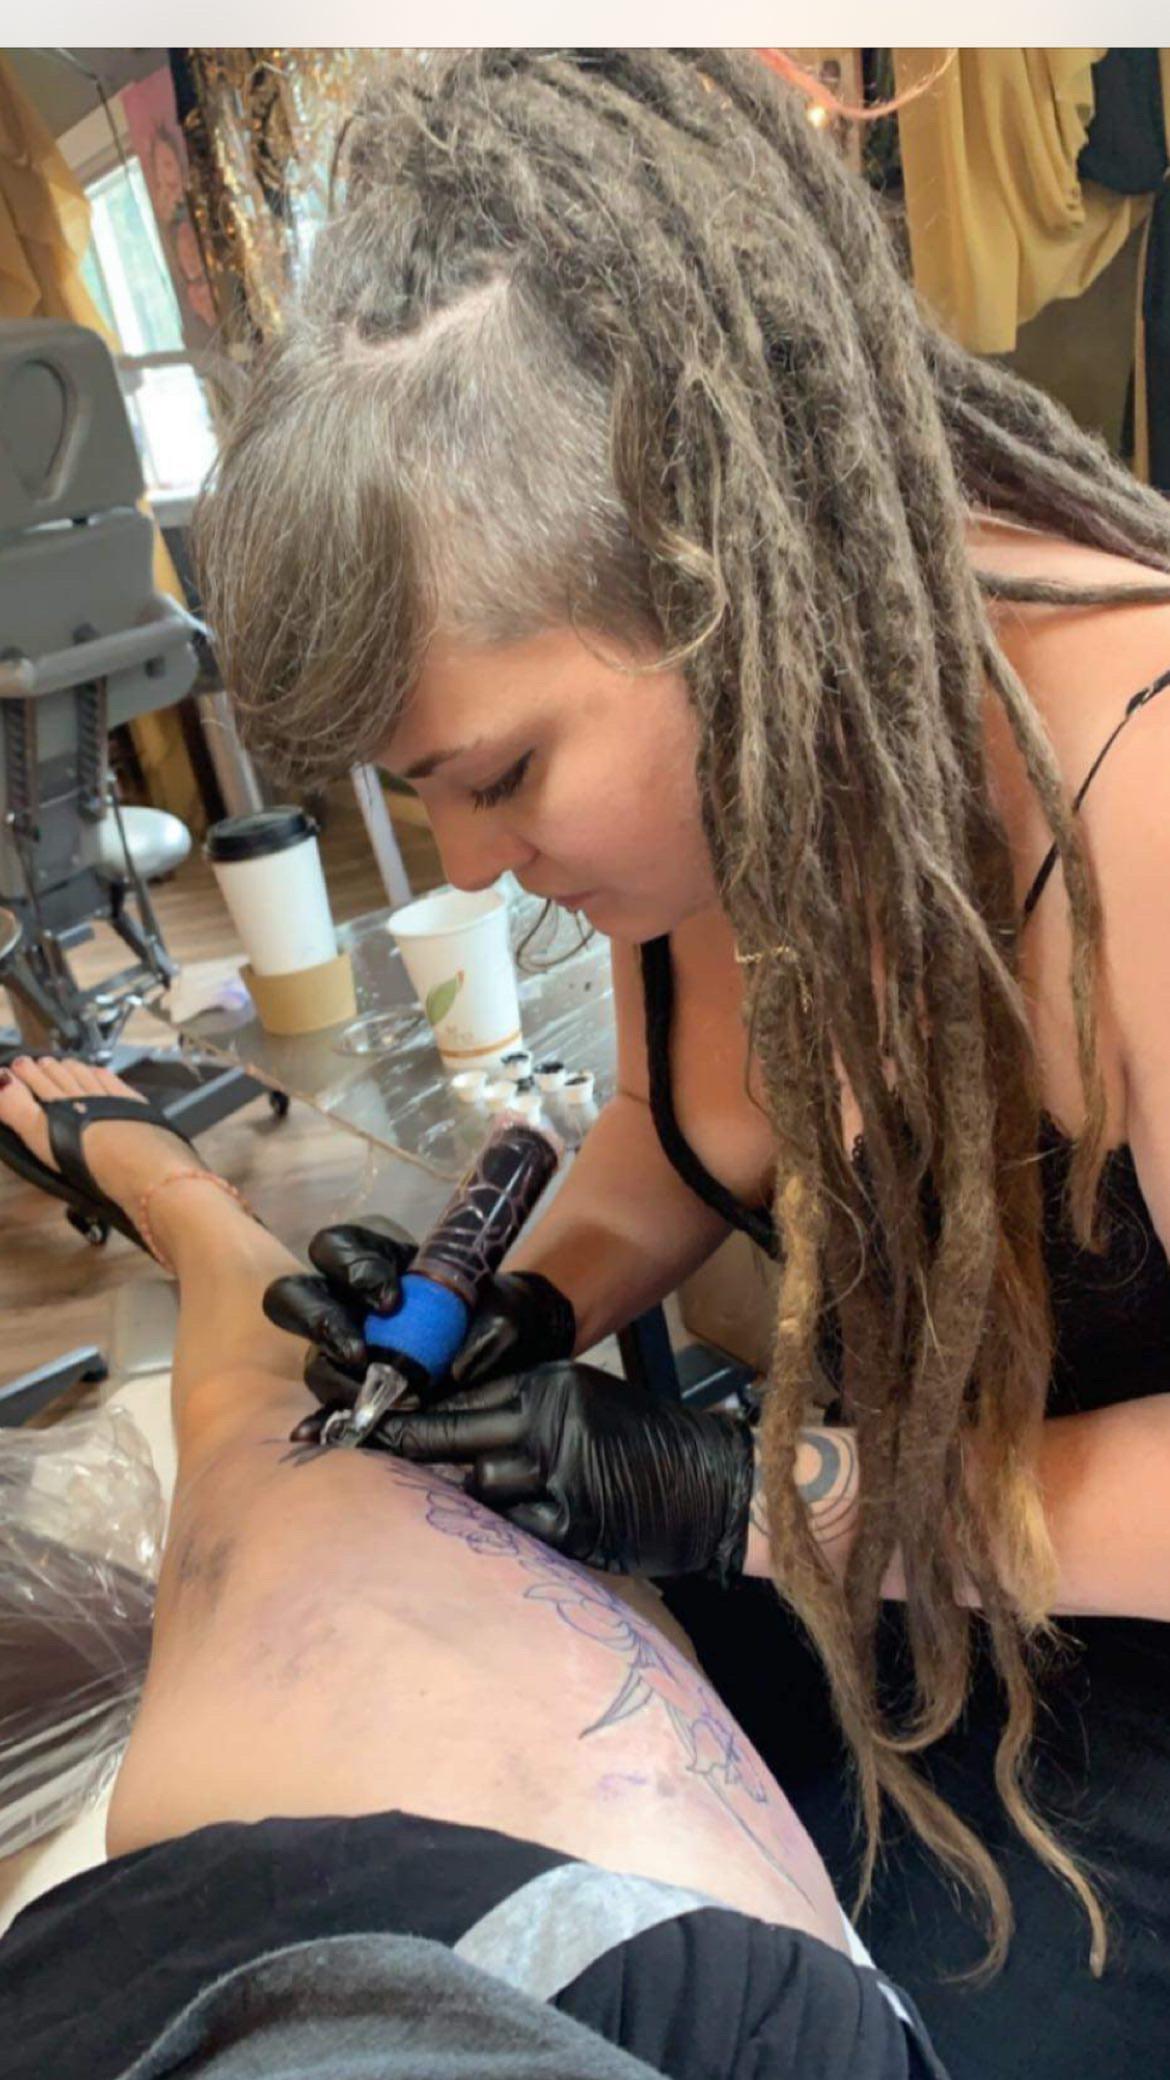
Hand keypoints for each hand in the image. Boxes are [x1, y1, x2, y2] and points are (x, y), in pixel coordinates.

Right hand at [263, 1216, 575, 1408]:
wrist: (511, 1359)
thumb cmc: (497, 1315)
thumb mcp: (511, 1307)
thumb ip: (498, 1320)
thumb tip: (463, 1363)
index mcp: (375, 1258)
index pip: (339, 1247)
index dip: (355, 1269)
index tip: (392, 1300)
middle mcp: (344, 1300)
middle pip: (294, 1295)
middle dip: (319, 1321)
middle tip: (360, 1352)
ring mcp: (340, 1347)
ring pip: (310, 1355)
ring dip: (336, 1378)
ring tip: (376, 1400)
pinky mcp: (348, 1391)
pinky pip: (322, 1406)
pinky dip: (320, 1421)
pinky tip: (318, 1435)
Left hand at [372, 1361, 755, 1581]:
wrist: (716, 1484)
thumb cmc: (642, 1445)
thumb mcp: (581, 1403)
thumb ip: (518, 1413)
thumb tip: (441, 1438)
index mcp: (546, 1385)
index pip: (456, 1396)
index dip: (400, 1414)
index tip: (347, 1423)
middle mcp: (546, 1422)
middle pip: (447, 1437)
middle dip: (393, 1451)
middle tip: (335, 1453)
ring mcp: (559, 1474)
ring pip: (469, 1489)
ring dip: (437, 1504)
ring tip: (391, 1518)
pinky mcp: (571, 1526)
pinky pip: (505, 1535)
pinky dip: (482, 1540)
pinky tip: (455, 1550)